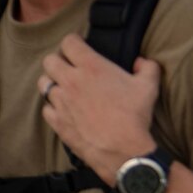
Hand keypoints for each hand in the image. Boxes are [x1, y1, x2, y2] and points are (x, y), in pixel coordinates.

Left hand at [38, 35, 158, 182]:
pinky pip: (46, 108)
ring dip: (52, 83)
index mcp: (91, 67)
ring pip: (43, 83)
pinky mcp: (57, 121)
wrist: (122, 149)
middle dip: (58, 61)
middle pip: (49, 60)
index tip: (79, 47)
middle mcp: (71, 81)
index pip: (69, 43)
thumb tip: (141, 61)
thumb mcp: (149, 87)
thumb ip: (148, 67)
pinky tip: (65, 110)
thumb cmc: (135, 116)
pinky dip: (53, 107)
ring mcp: (61, 102)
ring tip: (64, 88)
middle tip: (69, 68)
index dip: (73, 42)